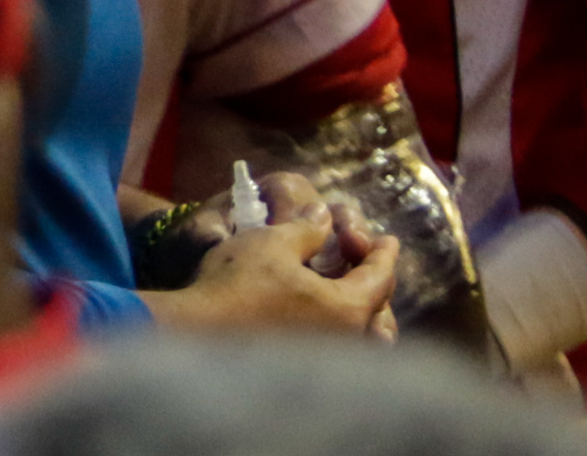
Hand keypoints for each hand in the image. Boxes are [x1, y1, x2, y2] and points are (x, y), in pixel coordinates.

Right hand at [159, 193, 402, 336]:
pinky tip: (322, 314)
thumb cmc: (238, 282)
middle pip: (378, 312)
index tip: (388, 238)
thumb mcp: (273, 242)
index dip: (383, 252)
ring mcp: (327, 359)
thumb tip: (324, 216)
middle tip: (364, 261)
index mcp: (348, 307)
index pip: (380, 277)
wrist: (197, 330)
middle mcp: (348, 339)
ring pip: (361, 335)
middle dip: (376, 283)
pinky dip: (341, 326)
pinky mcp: (304, 370)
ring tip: (349, 292)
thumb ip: (307, 228)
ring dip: (360, 309)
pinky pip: (339, 346)